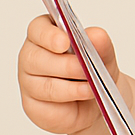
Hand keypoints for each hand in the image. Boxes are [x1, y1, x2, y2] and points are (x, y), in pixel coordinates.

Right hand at [17, 15, 121, 134]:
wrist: (99, 100)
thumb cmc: (96, 71)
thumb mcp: (105, 56)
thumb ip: (101, 44)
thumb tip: (96, 35)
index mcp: (47, 35)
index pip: (37, 29)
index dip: (48, 35)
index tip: (65, 41)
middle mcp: (32, 56)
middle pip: (36, 58)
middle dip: (66, 65)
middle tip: (87, 69)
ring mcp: (29, 81)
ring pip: (43, 84)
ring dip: (71, 86)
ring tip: (91, 87)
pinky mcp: (32, 105)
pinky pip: (46, 104)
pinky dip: (69, 100)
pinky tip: (83, 96)